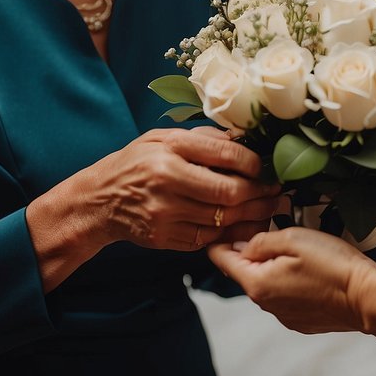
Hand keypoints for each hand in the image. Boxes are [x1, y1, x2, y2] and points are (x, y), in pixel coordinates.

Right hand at [80, 126, 281, 249]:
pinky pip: (208, 237)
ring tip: (268, 208)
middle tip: (275, 192)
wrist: (100, 200)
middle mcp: (167, 180)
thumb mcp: (162, 138)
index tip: (265, 167)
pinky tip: (243, 225)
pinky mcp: (164, 237)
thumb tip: (242, 140)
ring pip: (223, 219)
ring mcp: (165, 213)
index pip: (226, 156)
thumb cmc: (136, 163)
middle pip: (229, 193)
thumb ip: (202, 138)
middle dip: (259, 194)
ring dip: (251, 216)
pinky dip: (229, 232)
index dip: (254, 164)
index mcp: (170, 149)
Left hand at [208, 227, 375, 333]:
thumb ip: (261, 241)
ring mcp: (284, 316)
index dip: (220, 240)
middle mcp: (265, 305)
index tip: (224, 224)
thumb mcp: (293, 238)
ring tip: (294, 249)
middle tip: (264, 227)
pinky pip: (285, 297)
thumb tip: (242, 246)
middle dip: (250, 252)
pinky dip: (290, 282)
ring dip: (272, 267)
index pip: (222, 260)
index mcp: (257, 283)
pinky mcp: (301, 321)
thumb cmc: (331, 263)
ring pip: (267, 284)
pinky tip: (310, 271)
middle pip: (245, 272)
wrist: (367, 297)